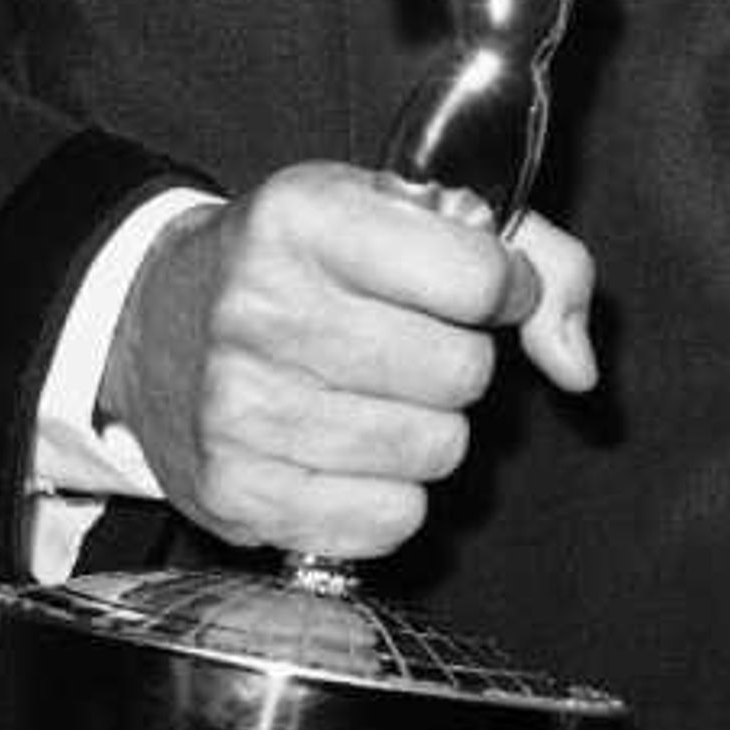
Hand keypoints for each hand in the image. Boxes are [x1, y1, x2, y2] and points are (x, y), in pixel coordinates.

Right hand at [100, 161, 598, 563]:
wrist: (152, 323)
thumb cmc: (308, 264)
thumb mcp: (407, 211)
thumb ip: (534, 257)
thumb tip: (577, 365)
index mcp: (306, 218)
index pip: (481, 277)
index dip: (506, 288)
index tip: (479, 288)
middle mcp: (261, 309)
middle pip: (463, 372)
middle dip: (460, 360)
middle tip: (407, 342)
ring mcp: (240, 408)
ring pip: (436, 450)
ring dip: (428, 428)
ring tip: (374, 394)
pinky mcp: (236, 492)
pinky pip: (391, 519)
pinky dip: (392, 494)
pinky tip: (351, 452)